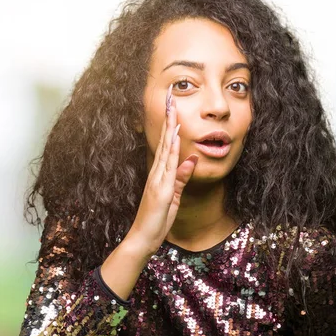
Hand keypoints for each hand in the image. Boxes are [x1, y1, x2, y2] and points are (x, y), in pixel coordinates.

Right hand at [128, 84, 197, 253]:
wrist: (143, 239)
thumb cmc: (156, 221)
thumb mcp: (174, 197)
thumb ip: (181, 179)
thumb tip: (192, 160)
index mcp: (159, 174)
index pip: (166, 145)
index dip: (170, 126)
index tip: (174, 108)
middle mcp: (157, 173)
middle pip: (164, 140)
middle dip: (168, 119)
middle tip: (170, 97)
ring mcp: (157, 180)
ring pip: (165, 148)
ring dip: (170, 128)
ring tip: (173, 108)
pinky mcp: (161, 189)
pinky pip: (168, 166)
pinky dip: (171, 150)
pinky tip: (174, 137)